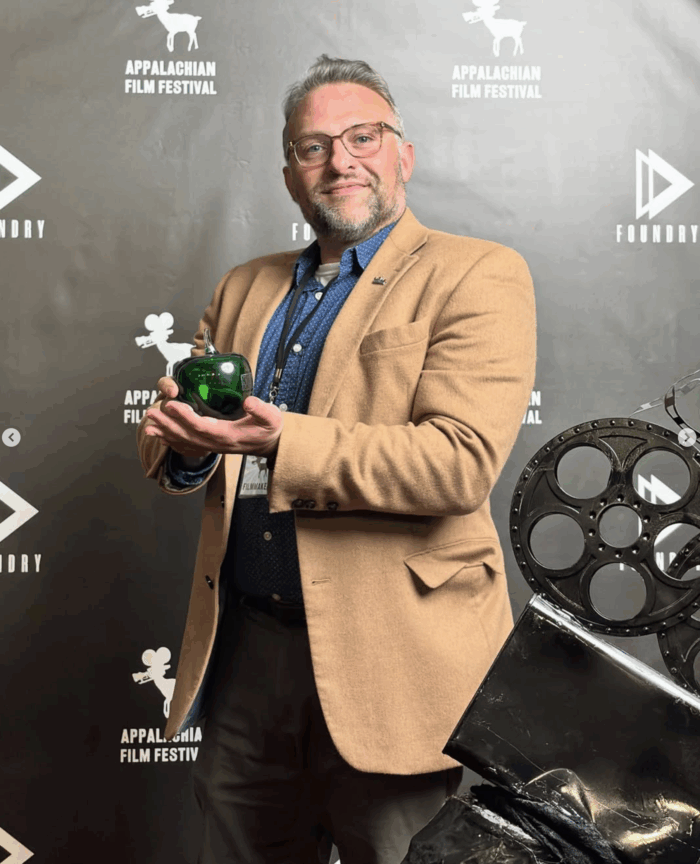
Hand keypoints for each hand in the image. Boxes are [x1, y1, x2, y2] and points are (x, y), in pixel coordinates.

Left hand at [144, 377, 283, 458]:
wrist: (270, 444)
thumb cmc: (269, 428)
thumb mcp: (271, 417)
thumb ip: (261, 410)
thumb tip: (249, 401)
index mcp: (228, 435)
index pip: (202, 426)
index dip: (185, 417)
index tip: (172, 405)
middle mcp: (216, 443)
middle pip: (187, 435)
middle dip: (168, 424)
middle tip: (152, 412)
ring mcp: (212, 446)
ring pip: (184, 441)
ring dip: (165, 433)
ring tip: (148, 425)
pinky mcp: (209, 445)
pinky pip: (187, 445)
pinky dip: (170, 440)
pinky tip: (159, 435)